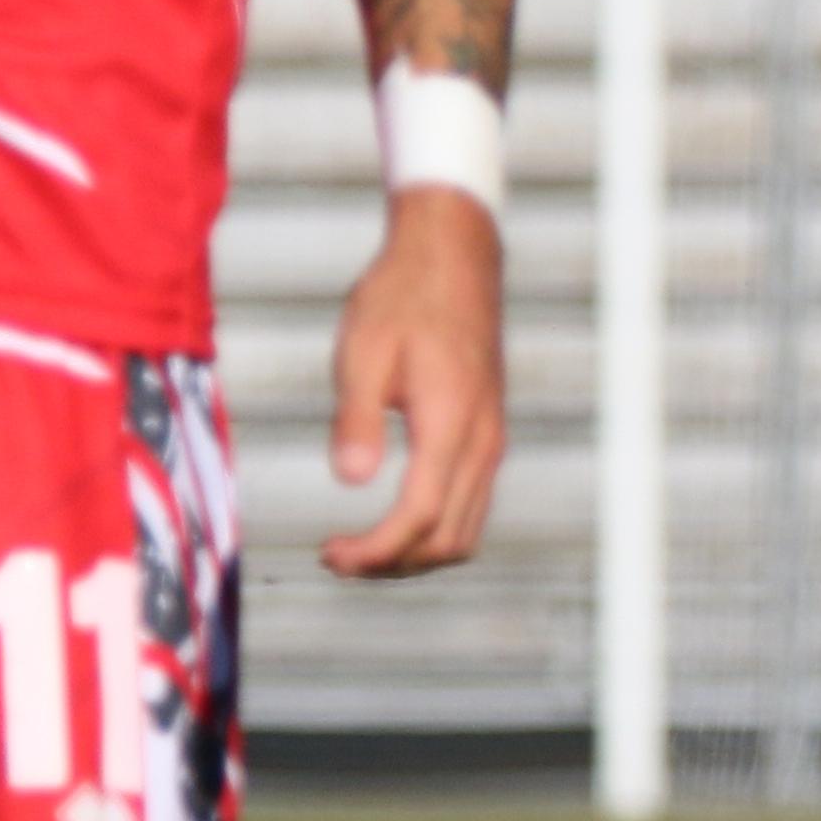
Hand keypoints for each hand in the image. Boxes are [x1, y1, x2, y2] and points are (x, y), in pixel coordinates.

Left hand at [324, 186, 504, 575]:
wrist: (453, 256)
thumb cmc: (403, 296)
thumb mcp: (363, 351)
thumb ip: (357, 420)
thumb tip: (351, 480)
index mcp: (450, 424)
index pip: (419, 518)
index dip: (374, 551)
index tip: (329, 553)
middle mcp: (481, 442)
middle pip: (447, 539)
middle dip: (391, 563)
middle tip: (336, 556)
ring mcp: (491, 440)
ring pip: (465, 531)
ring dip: (414, 554)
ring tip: (361, 547)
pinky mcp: (487, 434)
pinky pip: (471, 506)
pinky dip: (433, 530)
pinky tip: (394, 518)